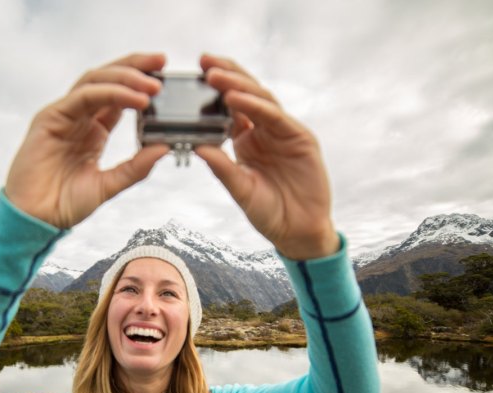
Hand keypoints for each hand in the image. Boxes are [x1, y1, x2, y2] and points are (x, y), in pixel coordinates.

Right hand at [4, 54, 169, 229]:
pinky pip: (83, 96)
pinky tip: (133, 99)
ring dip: (126, 77)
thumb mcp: (109, 185)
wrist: (36, 219)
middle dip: (136, 67)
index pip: (120, 96)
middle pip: (108, 79)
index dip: (141, 84)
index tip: (166, 78)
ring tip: (152, 85)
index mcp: (94, 130)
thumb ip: (135, 168)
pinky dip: (111, 93)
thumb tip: (164, 148)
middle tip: (162, 62)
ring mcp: (64, 115)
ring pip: (96, 80)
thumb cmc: (65, 203)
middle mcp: (79, 117)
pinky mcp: (50, 117)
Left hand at [195, 54, 339, 259]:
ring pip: (259, 99)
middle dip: (225, 74)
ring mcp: (283, 132)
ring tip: (214, 75)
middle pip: (245, 94)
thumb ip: (221, 168)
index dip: (213, 90)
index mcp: (247, 139)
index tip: (192, 75)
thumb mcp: (239, 189)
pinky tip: (237, 98)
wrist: (298, 231)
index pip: (229, 107)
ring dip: (237, 85)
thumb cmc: (268, 212)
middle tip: (202, 61)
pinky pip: (275, 116)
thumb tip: (196, 147)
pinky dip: (255, 106)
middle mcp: (265, 131)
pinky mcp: (300, 137)